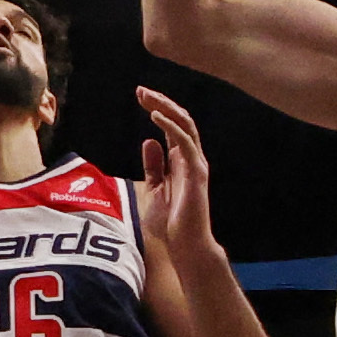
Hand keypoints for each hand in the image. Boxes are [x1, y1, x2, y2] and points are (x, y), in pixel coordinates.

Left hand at [133, 87, 222, 264]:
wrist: (186, 247)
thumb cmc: (172, 223)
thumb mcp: (155, 189)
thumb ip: (154, 166)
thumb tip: (149, 141)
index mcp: (182, 160)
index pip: (171, 126)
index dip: (158, 108)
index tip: (140, 96)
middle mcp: (191, 158)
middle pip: (179, 120)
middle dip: (161, 102)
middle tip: (141, 90)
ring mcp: (196, 165)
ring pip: (185, 126)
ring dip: (165, 108)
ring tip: (147, 97)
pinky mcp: (197, 174)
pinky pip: (185, 144)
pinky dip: (171, 127)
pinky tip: (155, 116)